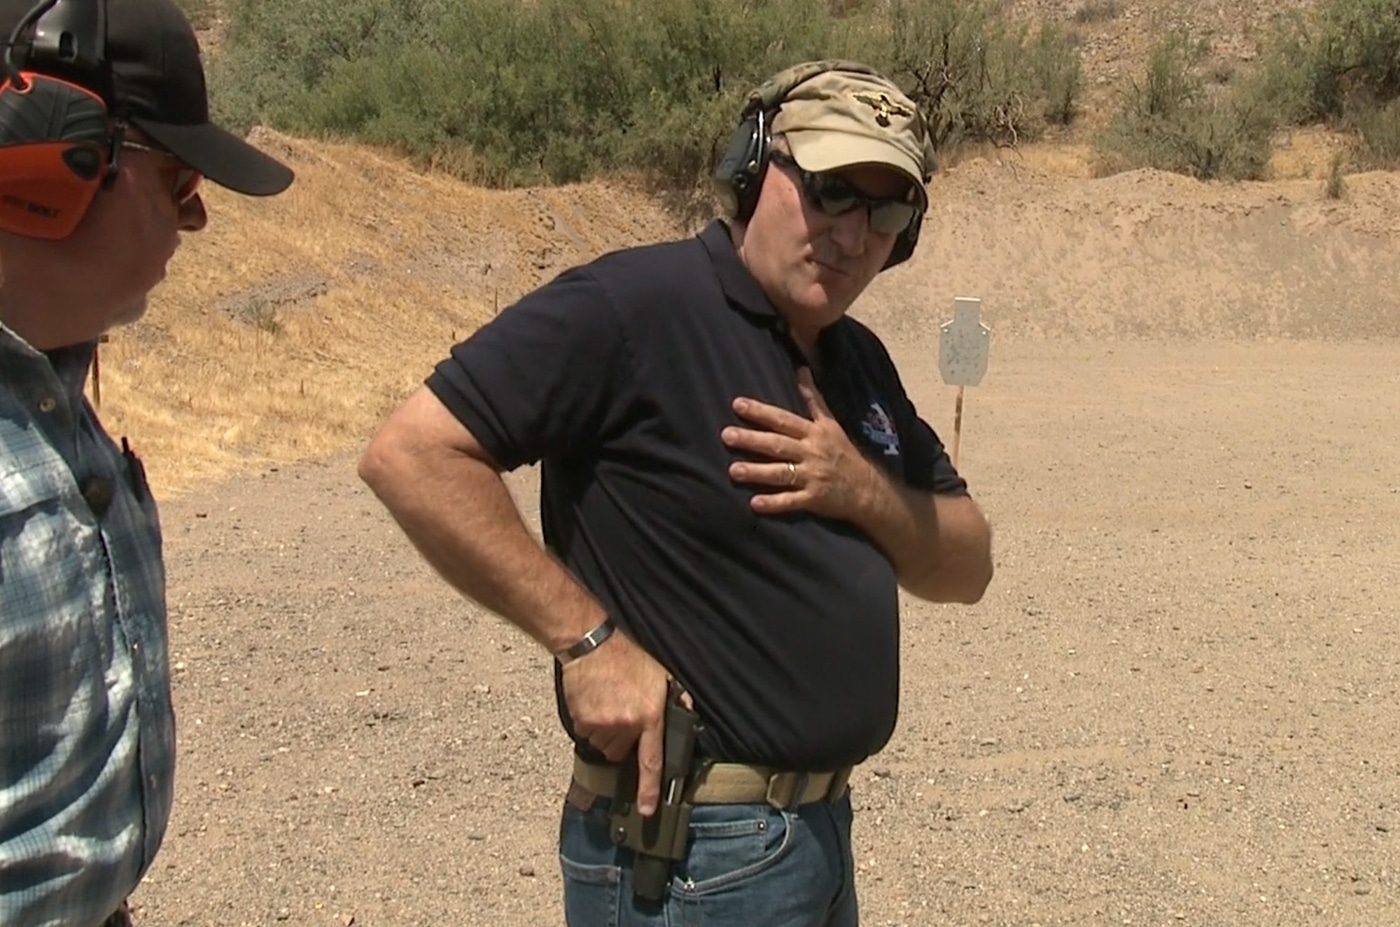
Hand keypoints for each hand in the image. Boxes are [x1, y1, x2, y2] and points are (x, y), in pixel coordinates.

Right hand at [560, 630, 669, 814]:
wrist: (592, 644)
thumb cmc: (628, 657)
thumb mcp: (660, 675)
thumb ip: (674, 698)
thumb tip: (687, 711)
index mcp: (650, 716)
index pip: (652, 762)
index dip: (648, 791)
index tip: (645, 811)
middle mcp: (626, 724)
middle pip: (620, 753)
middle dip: (622, 740)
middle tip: (622, 714)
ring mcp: (603, 724)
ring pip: (603, 744)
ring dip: (605, 732)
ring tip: (608, 704)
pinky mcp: (583, 720)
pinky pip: (586, 733)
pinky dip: (589, 723)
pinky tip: (594, 702)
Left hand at [722, 367, 876, 520]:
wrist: (868, 489)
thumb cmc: (844, 453)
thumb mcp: (831, 423)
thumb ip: (813, 399)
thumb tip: (802, 370)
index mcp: (814, 432)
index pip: (783, 419)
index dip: (761, 412)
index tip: (737, 404)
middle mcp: (812, 452)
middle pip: (778, 444)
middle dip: (752, 440)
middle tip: (726, 436)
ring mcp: (813, 477)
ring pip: (781, 473)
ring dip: (757, 472)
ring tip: (733, 471)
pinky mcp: (814, 499)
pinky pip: (791, 501)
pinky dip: (774, 503)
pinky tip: (754, 504)